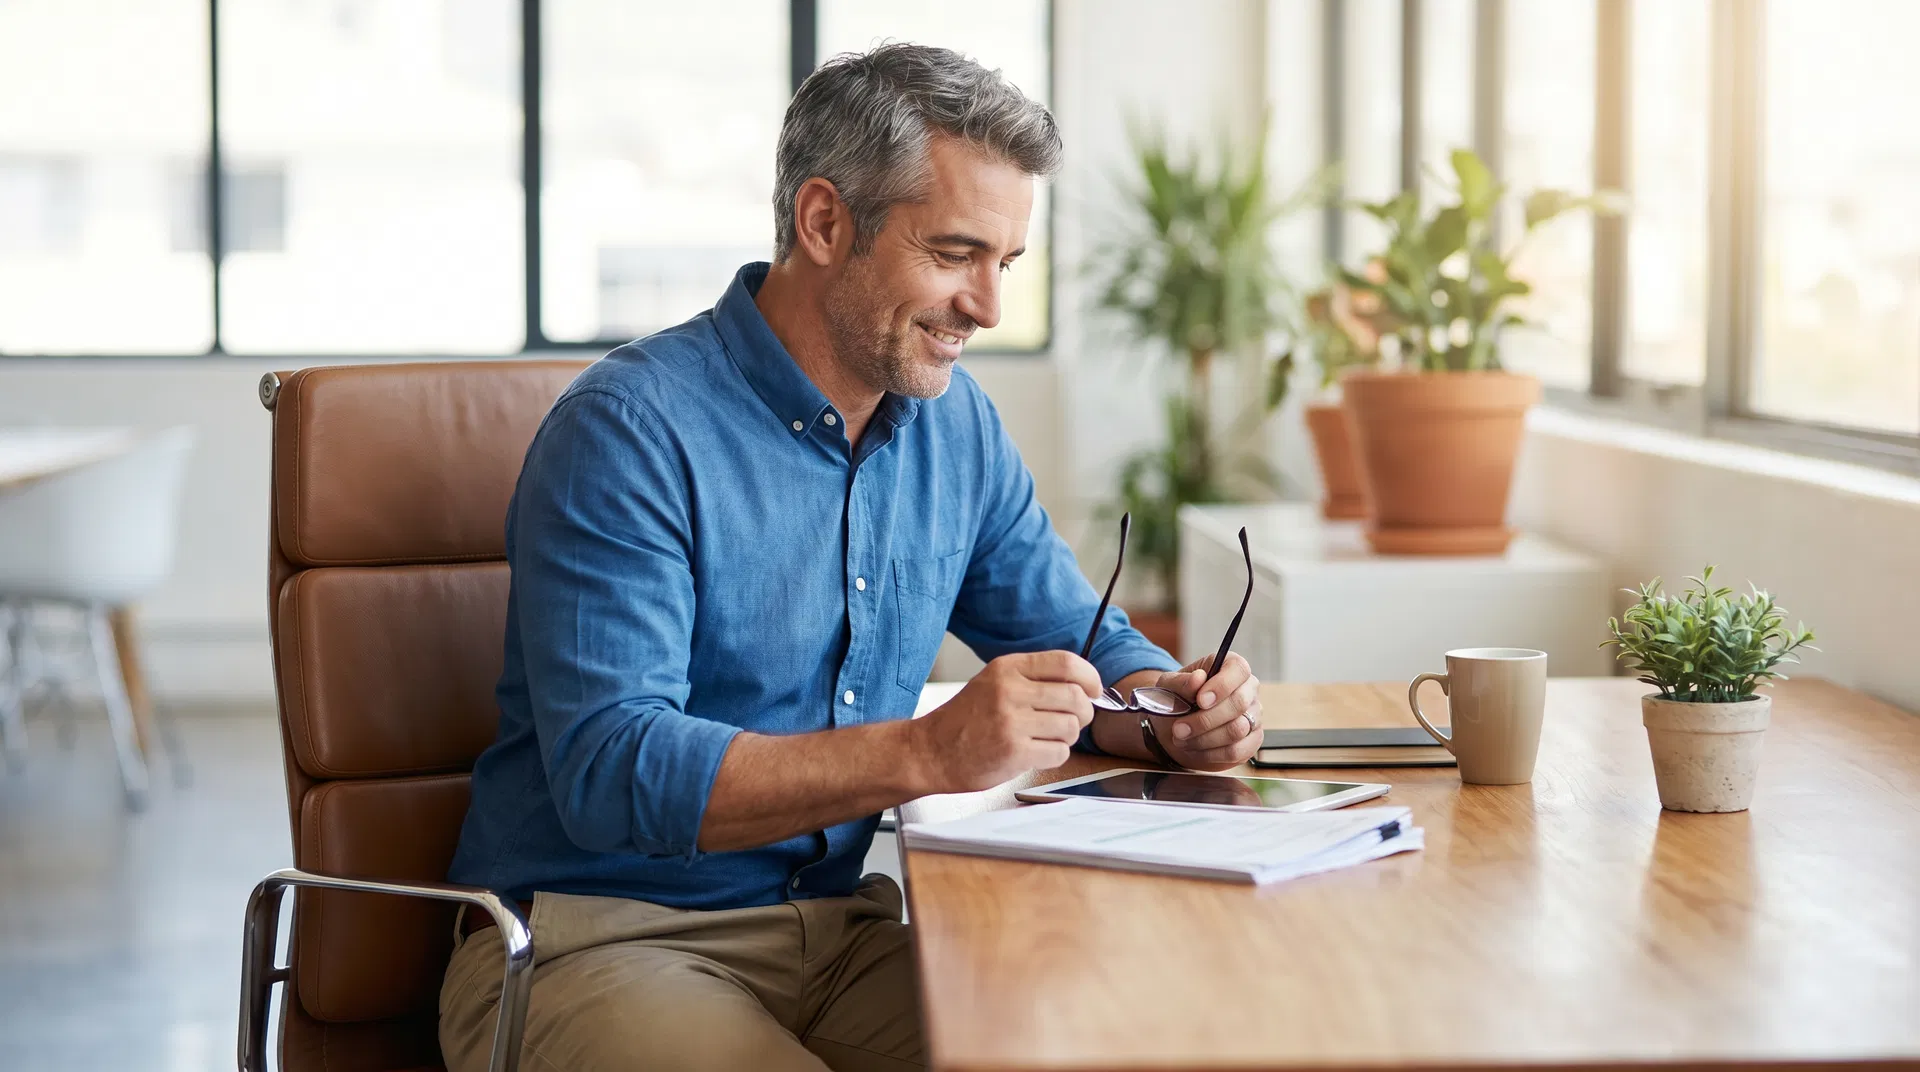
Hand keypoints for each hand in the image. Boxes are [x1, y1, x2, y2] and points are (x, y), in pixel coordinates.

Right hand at [911, 651, 1100, 793]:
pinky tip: (1035, 752)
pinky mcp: (1013, 752)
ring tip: (1045, 738)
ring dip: (1067, 736)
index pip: (1065, 663)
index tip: (1094, 690)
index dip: (1089, 677)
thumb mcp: (994, 683)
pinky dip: (1055, 755)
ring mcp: (1011, 722)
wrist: (930, 752)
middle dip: (1084, 712)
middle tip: (1073, 720)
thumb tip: (1083, 685)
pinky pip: (1059, 752)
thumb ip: (1033, 679)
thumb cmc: (965, 721)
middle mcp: (1009, 690)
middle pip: (1075, 696)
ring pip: (1071, 726)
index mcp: (1007, 668)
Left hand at [1150, 652, 1261, 770]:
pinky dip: (1211, 753)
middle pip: (1239, 703)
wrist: (1174, 727)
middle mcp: (1248, 689)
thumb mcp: (1168, 686)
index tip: (1200, 700)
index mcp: (1230, 667)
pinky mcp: (1252, 741)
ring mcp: (1253, 715)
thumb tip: (1198, 678)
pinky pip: (1238, 750)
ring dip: (1204, 738)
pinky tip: (1195, 749)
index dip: (1221, 685)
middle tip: (1179, 728)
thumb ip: (1181, 682)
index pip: (1238, 669)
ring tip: (1181, 738)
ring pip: (1237, 729)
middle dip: (1205, 719)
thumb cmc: (1175, 701)